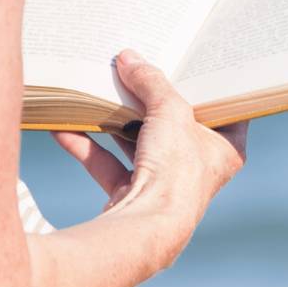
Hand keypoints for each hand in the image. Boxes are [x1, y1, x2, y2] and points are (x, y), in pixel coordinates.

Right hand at [53, 50, 247, 264]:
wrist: (145, 228)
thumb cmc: (176, 172)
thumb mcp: (170, 112)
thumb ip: (151, 82)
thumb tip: (130, 58)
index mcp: (225, 148)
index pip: (224, 110)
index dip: (209, 86)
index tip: (193, 61)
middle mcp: (198, 167)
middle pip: (175, 123)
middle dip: (151, 98)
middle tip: (137, 67)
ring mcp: (164, 183)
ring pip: (138, 142)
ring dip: (115, 119)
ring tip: (97, 89)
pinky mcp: (132, 194)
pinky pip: (107, 164)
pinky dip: (86, 146)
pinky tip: (62, 127)